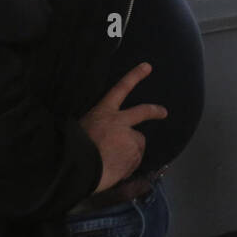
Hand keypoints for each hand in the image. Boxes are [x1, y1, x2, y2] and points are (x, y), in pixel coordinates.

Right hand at [79, 62, 167, 192]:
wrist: (77, 168)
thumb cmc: (73, 148)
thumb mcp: (81, 130)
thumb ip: (99, 128)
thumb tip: (104, 139)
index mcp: (104, 112)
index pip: (121, 88)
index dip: (135, 76)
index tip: (147, 66)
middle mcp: (120, 121)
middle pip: (142, 111)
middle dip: (154, 111)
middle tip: (163, 112)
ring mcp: (130, 138)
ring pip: (137, 144)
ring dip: (130, 152)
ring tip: (112, 162)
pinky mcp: (134, 155)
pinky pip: (134, 162)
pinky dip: (127, 166)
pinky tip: (114, 170)